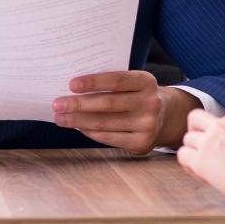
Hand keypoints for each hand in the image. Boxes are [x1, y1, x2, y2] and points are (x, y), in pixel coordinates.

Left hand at [52, 70, 198, 154]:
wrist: (167, 117)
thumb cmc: (137, 95)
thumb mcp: (133, 83)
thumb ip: (111, 84)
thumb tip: (73, 90)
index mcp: (146, 81)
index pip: (116, 80)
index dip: (94, 82)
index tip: (71, 84)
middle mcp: (150, 103)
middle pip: (108, 103)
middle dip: (79, 105)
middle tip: (57, 104)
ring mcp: (147, 125)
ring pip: (106, 123)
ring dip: (79, 121)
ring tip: (61, 118)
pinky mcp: (142, 143)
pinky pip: (110, 138)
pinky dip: (90, 133)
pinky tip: (78, 127)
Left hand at [178, 107, 224, 196]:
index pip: (221, 119)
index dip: (220, 134)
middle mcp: (222, 127)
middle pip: (196, 117)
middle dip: (196, 129)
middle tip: (202, 143)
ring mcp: (209, 142)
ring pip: (187, 138)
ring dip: (193, 149)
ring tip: (203, 163)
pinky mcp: (200, 159)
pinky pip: (182, 155)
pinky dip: (187, 163)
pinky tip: (199, 172)